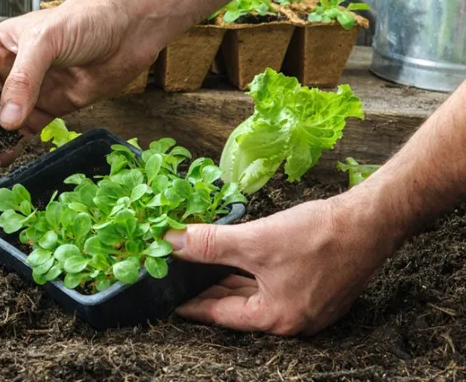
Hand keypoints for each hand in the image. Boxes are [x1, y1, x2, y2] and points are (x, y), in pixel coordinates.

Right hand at [0, 0, 159, 171]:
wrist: (129, 31)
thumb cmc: (86, 20)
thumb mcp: (46, 42)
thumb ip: (24, 80)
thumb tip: (5, 119)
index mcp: (2, 45)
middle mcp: (13, 69)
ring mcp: (33, 90)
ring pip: (3, 120)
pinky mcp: (52, 107)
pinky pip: (27, 129)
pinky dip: (14, 145)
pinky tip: (3, 158)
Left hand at [164, 183, 400, 334]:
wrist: (371, 221)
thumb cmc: (318, 236)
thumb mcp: (255, 241)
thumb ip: (210, 244)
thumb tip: (171, 243)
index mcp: (276, 318)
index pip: (220, 314)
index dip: (192, 304)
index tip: (169, 299)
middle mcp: (292, 319)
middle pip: (238, 306)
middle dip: (208, 289)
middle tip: (179, 278)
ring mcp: (307, 305)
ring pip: (255, 293)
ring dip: (229, 279)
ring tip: (201, 267)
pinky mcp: (317, 287)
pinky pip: (272, 284)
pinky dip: (251, 273)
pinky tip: (237, 258)